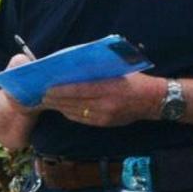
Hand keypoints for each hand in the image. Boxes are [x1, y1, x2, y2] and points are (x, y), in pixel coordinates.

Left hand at [40, 72, 166, 125]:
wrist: (153, 100)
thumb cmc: (134, 78)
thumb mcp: (117, 69)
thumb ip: (96, 70)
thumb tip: (72, 67)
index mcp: (109, 87)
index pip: (78, 90)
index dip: (60, 90)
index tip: (46, 88)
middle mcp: (105, 104)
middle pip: (73, 103)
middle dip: (55, 100)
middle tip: (39, 95)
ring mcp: (104, 116)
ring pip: (75, 112)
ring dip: (60, 107)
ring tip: (47, 101)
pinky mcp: (104, 123)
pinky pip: (81, 118)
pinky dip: (70, 112)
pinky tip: (62, 107)